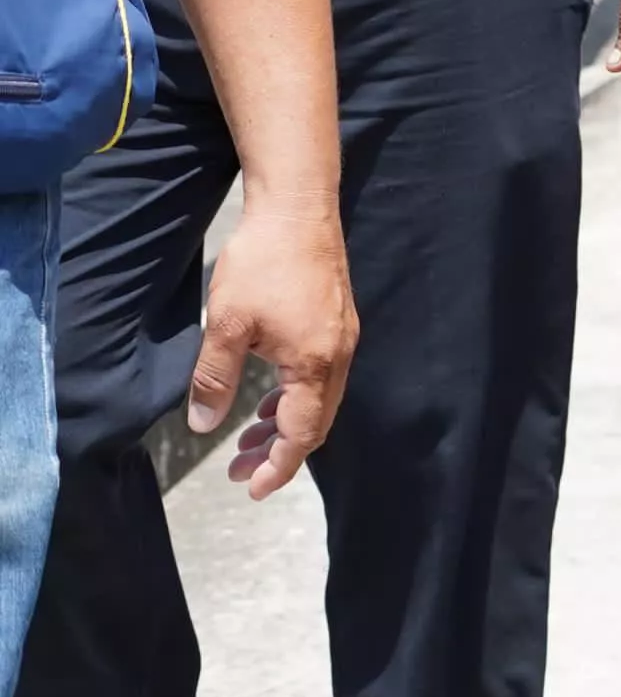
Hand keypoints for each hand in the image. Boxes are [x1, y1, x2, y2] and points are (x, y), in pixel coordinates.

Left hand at [192, 194, 354, 498]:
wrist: (298, 208)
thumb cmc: (263, 264)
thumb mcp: (226, 325)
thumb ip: (215, 379)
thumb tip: (203, 425)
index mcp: (313, 363)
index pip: (301, 432)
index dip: (278, 466)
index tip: (252, 488)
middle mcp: (337, 355)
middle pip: (316, 422)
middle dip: (280, 452)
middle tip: (241, 473)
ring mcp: (341, 337)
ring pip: (318, 400)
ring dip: (285, 425)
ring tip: (248, 442)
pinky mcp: (336, 321)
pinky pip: (319, 377)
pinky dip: (293, 398)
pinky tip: (267, 398)